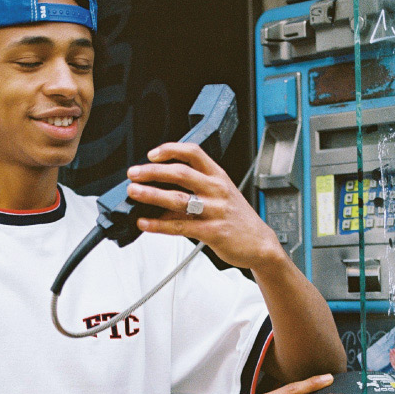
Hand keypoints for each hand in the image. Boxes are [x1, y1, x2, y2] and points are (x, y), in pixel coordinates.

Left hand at [125, 142, 283, 273]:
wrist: (260, 244)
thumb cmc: (238, 219)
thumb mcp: (222, 196)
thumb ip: (195, 191)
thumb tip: (160, 192)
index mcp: (218, 176)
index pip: (193, 152)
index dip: (170, 150)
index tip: (151, 154)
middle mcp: (217, 190)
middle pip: (180, 173)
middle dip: (153, 172)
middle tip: (134, 173)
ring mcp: (215, 210)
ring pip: (178, 199)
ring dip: (152, 195)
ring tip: (134, 193)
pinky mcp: (212, 231)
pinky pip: (180, 226)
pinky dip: (159, 225)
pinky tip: (145, 223)